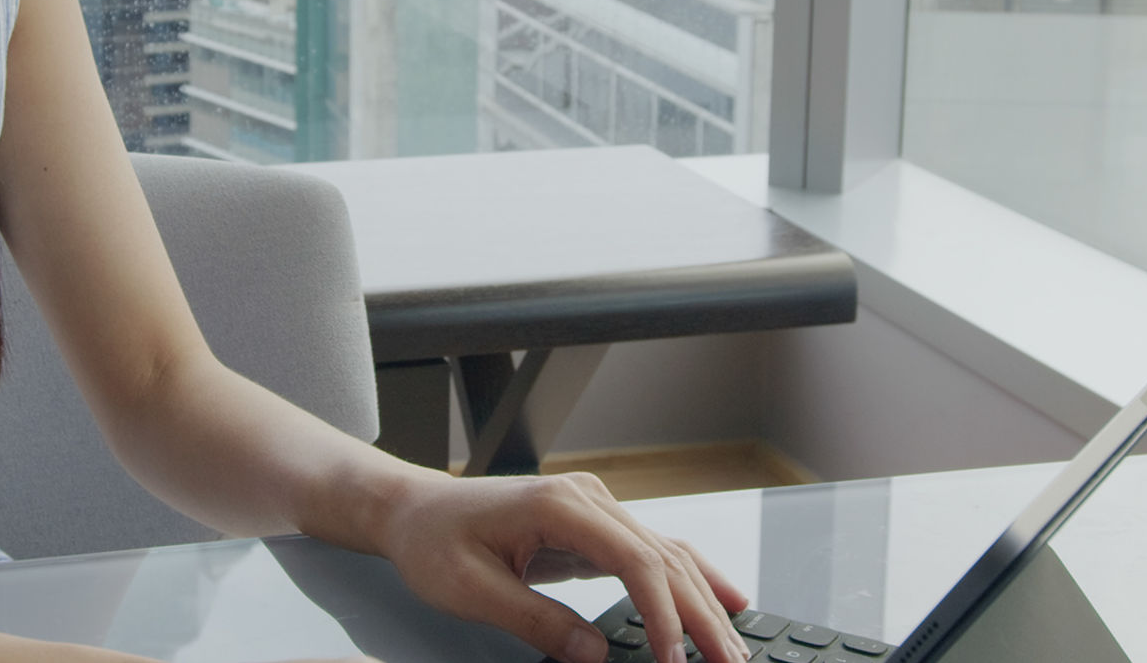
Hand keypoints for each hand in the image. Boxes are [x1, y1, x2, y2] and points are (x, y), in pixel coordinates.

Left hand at [362, 471, 749, 662]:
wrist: (412, 511)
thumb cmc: (432, 541)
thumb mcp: (471, 591)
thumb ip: (535, 620)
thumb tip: (592, 654)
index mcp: (559, 506)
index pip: (635, 560)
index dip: (663, 613)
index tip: (675, 659)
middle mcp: (588, 499)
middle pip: (666, 557)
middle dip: (703, 614)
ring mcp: (595, 508)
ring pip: (669, 555)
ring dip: (705, 602)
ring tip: (734, 647)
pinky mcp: (594, 526)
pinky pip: (653, 555)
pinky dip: (689, 583)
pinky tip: (723, 602)